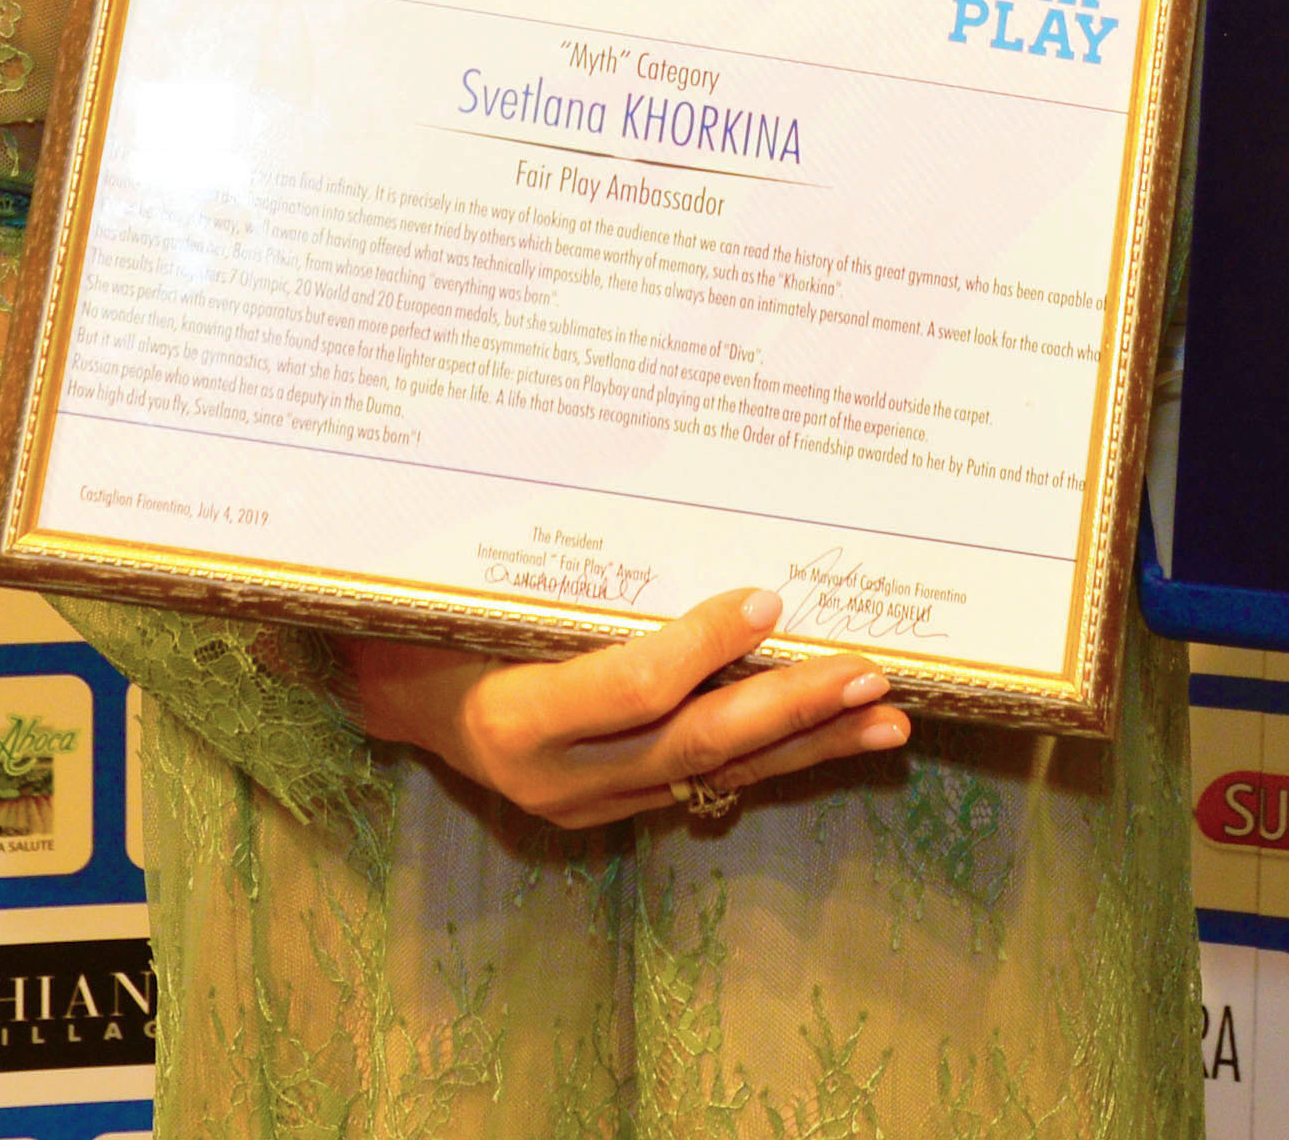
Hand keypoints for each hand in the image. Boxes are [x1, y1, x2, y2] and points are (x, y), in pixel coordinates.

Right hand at [333, 586, 909, 828]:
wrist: (401, 700)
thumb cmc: (432, 617)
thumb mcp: (470, 587)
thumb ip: (549, 565)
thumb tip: (643, 482)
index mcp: (513, 715)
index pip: (630, 690)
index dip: (703, 648)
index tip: (767, 598)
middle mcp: (559, 775)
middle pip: (692, 743)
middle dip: (786, 707)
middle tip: (864, 670)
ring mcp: (594, 801)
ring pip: (718, 774)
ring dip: (809, 744)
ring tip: (887, 718)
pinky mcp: (624, 807)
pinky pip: (715, 781)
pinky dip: (783, 756)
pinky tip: (845, 738)